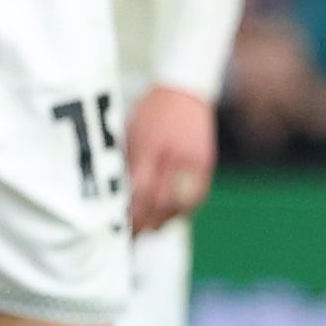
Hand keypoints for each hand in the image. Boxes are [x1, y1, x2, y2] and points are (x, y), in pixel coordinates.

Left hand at [126, 86, 218, 231]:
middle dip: (145, 222)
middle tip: (133, 233)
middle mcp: (174, 155)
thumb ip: (128, 165)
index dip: (130, 212)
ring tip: (150, 229)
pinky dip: (183, 210)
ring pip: (180, 203)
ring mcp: (193, 161)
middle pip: (161, 201)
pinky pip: (196, 196)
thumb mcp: (132, 134)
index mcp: (150, 146)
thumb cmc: (151, 112)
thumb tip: (120, 198)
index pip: (140, 190)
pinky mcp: (206, 163)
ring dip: (164, 220)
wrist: (185, 91)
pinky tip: (171, 216)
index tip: (119, 224)